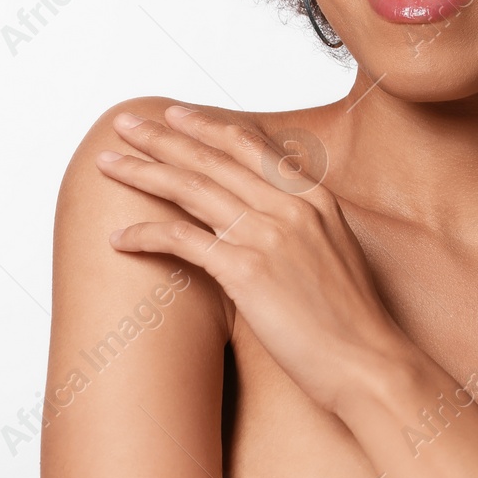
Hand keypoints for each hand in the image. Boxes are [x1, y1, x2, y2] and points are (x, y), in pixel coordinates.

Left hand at [98, 105, 412, 414]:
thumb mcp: (339, 253)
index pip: (251, 147)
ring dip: (144, 172)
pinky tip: (118, 237)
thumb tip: (271, 220)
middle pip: (213, 159)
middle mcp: (290, 207)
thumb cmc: (354, 321)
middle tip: (127, 123)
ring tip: (109, 164)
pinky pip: (182, 241)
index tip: (177, 115)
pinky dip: (145, 234)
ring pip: (191, 189)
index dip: (208, 128)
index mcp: (315, 198)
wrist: (368, 361)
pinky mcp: (246, 271)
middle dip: (163, 137)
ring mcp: (268, 235)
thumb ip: (304, 226)